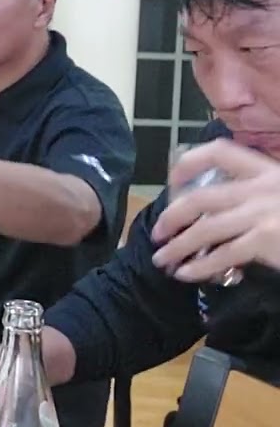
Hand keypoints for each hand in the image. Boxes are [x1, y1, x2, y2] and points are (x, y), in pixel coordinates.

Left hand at [150, 138, 279, 279]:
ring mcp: (263, 213)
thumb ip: (258, 196)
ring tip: (163, 260)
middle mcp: (262, 187)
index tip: (173, 180)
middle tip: (159, 233)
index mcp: (268, 171)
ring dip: (178, 246)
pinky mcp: (265, 239)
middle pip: (200, 197)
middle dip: (172, 216)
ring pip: (205, 228)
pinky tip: (187, 274)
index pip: (220, 152)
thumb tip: (223, 211)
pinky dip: (199, 266)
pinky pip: (222, 253)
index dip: (189, 162)